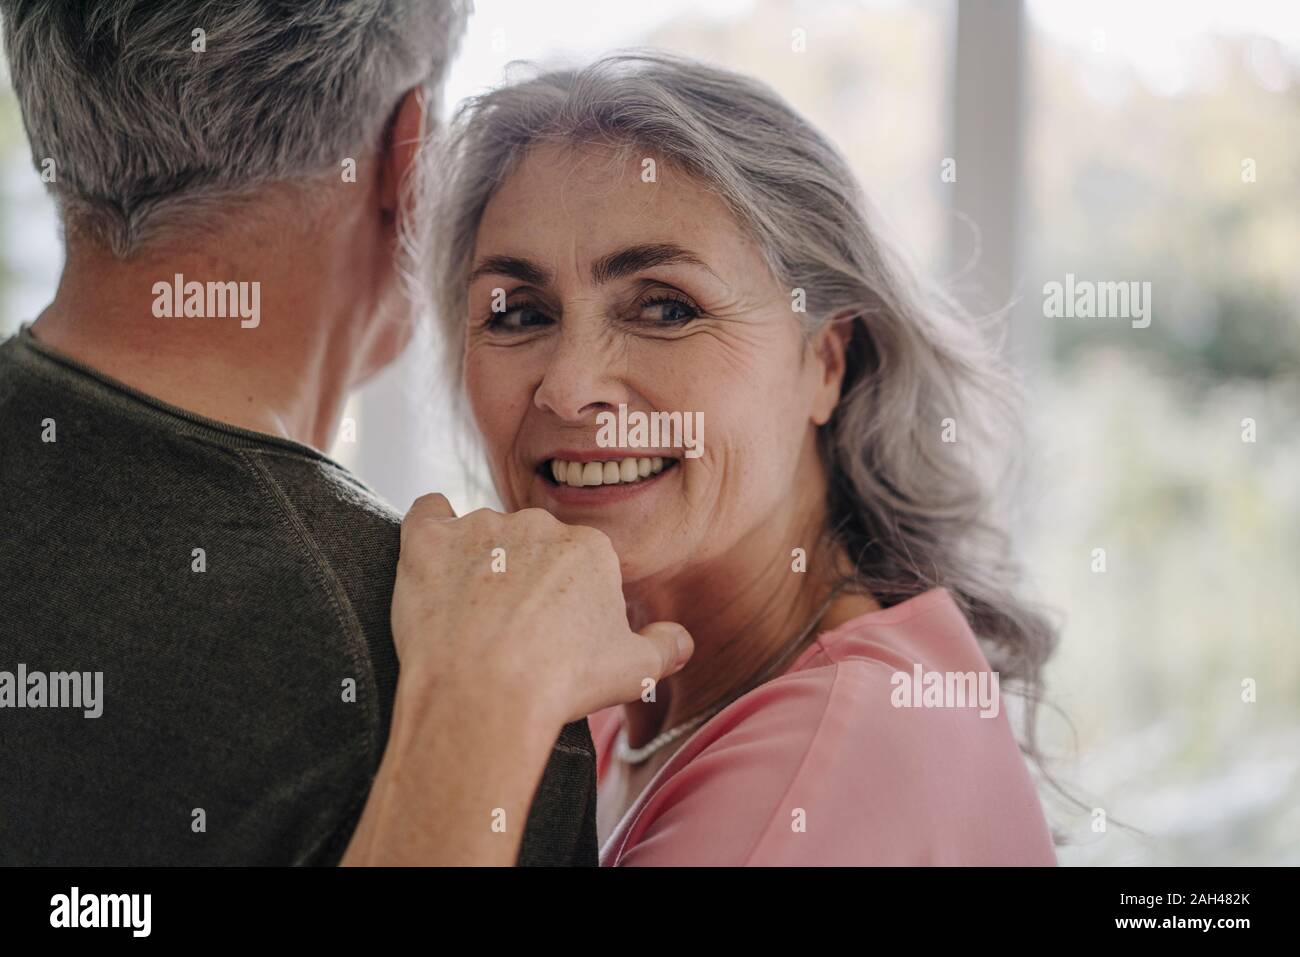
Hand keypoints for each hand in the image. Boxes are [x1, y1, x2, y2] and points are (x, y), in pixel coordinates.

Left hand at [391, 493, 692, 726]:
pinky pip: (428, 511)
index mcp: (591, 548)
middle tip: (512, 631)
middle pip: (532, 545)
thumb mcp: (634, 672)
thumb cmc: (561, 684)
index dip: (568, 602)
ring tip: (470, 617)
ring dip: (480, 562)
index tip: (554, 636)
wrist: (482, 696)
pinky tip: (433, 558)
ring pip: (483, 535)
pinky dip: (430, 526)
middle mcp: (538, 525)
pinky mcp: (429, 540)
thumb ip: (665, 648)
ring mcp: (481, 528)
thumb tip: (681, 640)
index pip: (579, 564)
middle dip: (525, 579)